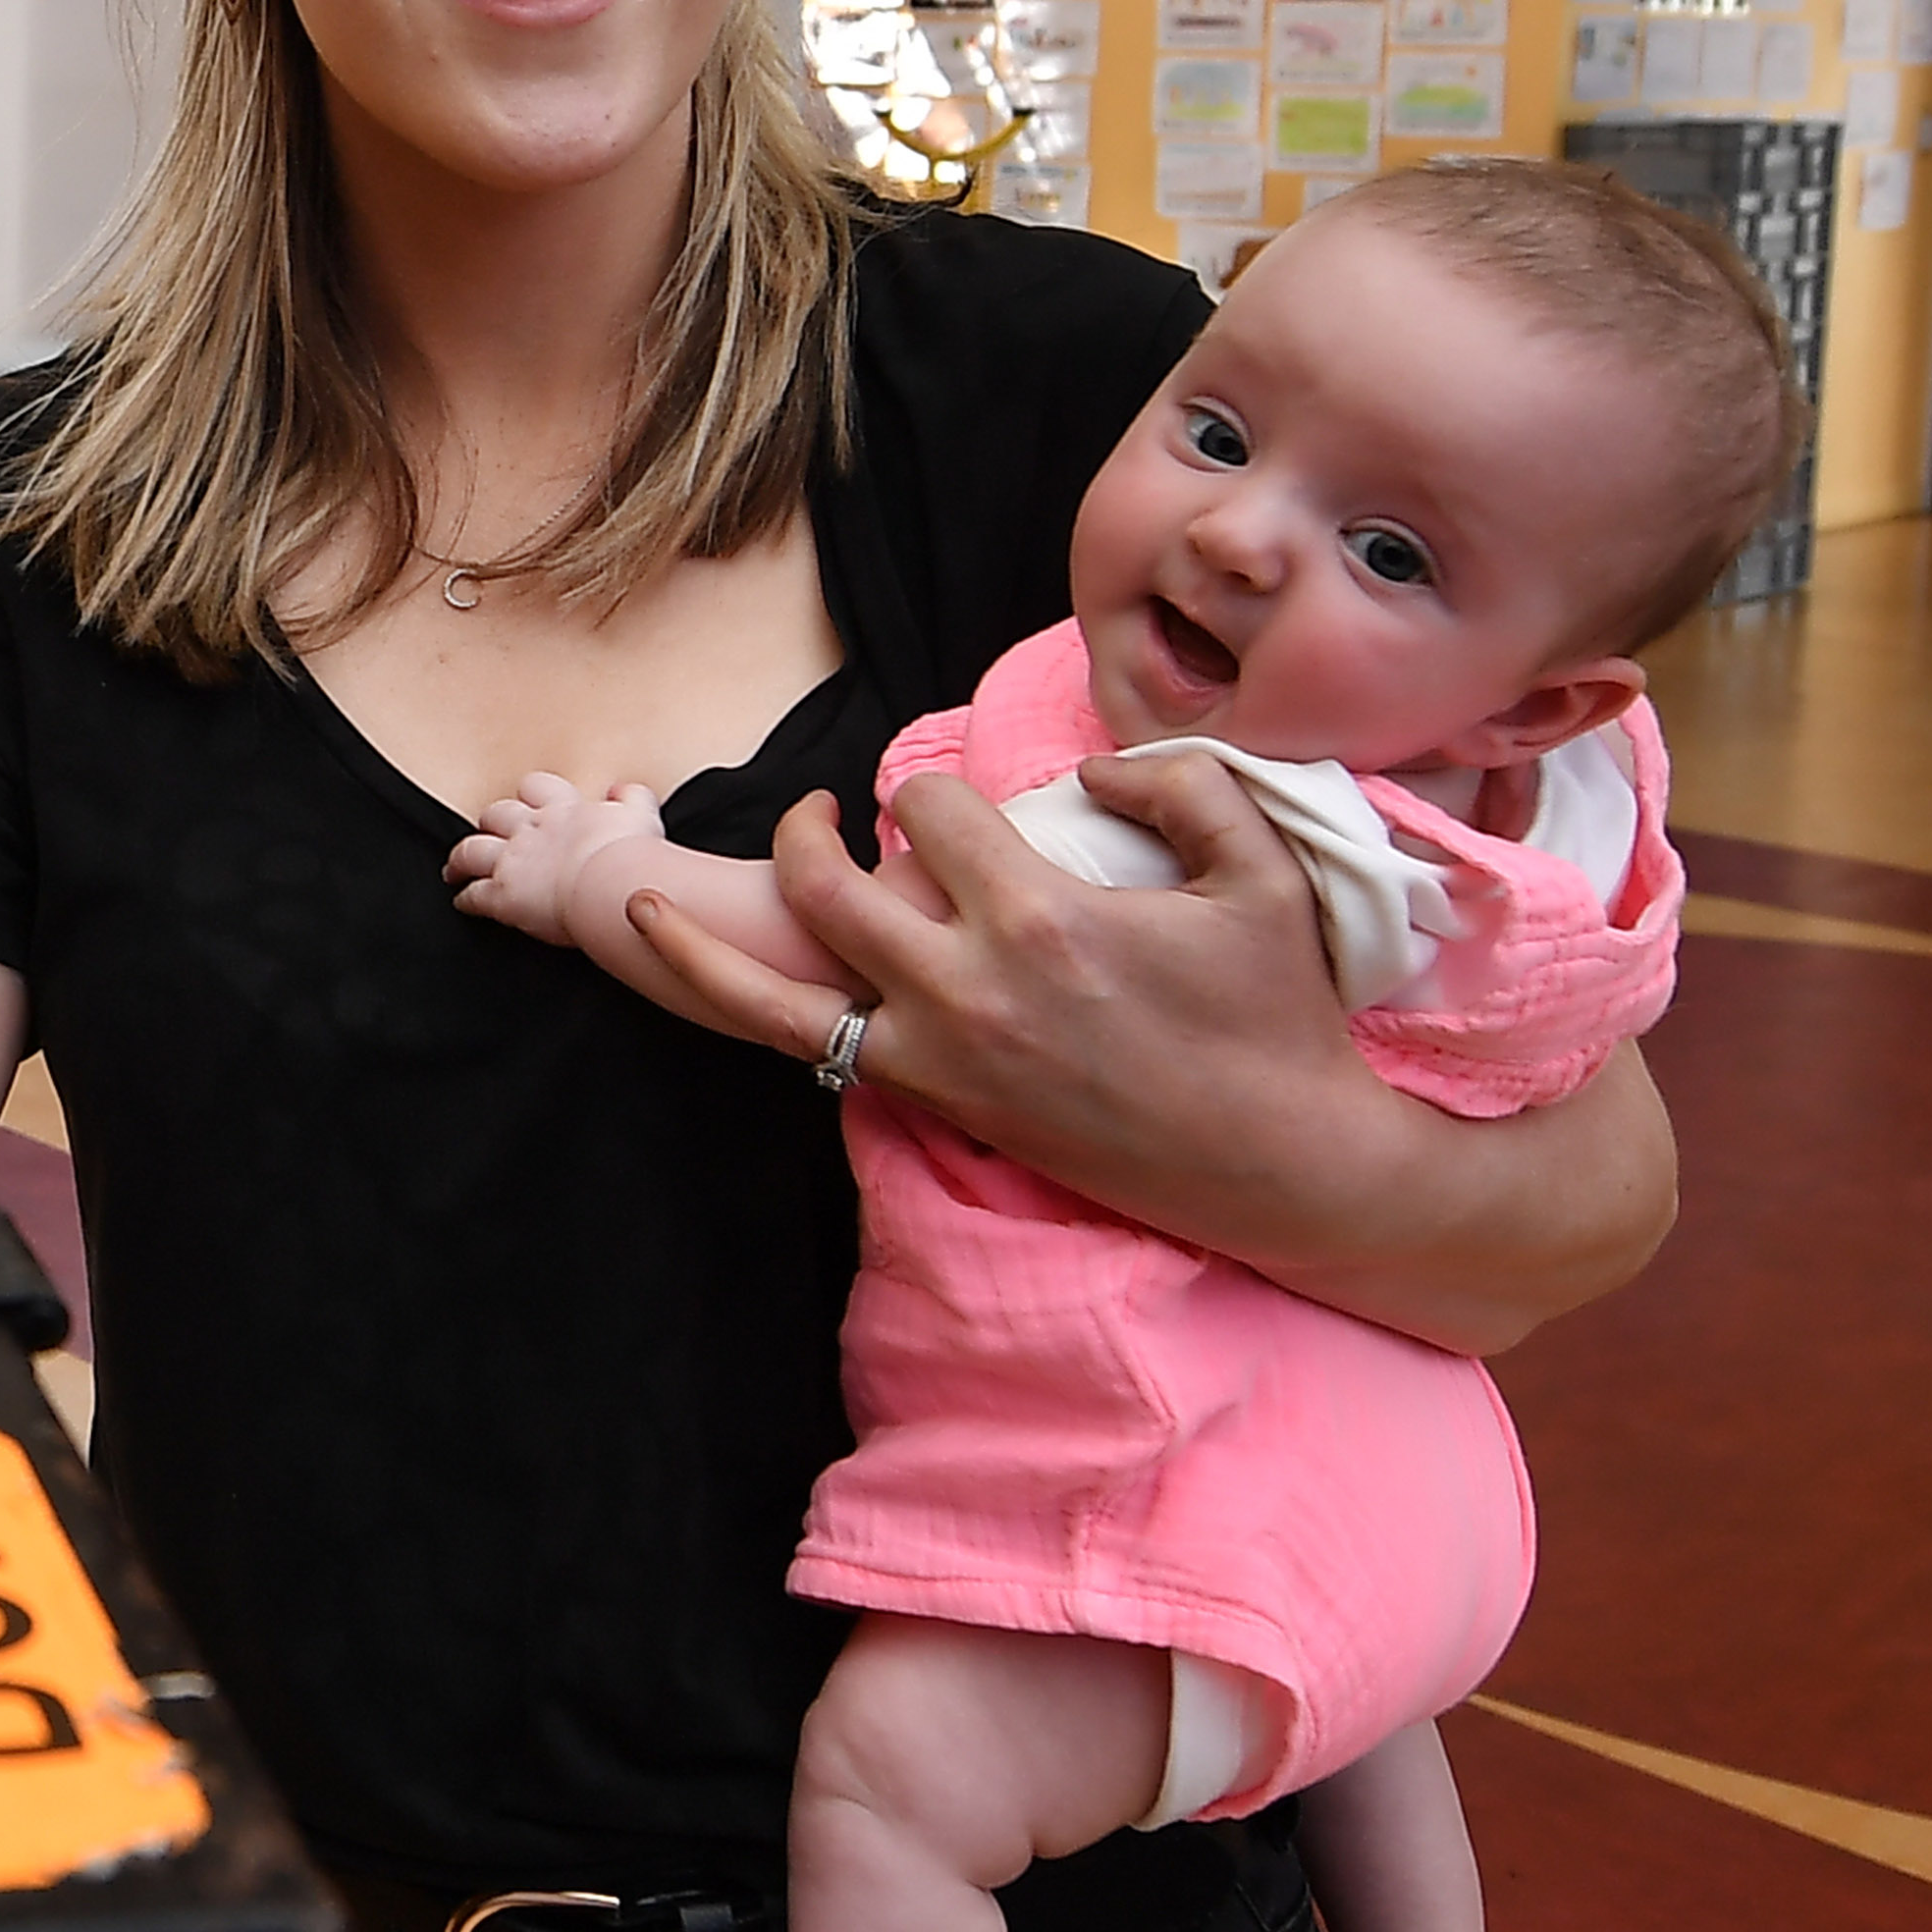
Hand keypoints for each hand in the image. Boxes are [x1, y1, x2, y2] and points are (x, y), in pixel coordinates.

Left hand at [444, 770, 666, 946]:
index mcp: (565, 810)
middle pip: (497, 815)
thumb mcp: (639, 814)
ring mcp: (512, 860)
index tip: (527, 803)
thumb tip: (624, 789)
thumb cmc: (629, 853)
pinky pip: (474, 895)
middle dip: (491, 823)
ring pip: (472, 851)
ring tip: (455, 868)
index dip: (529, 796)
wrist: (612, 881)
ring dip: (461, 860)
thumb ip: (632, 798)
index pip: (538, 789)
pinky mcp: (502, 894)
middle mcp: (532, 829)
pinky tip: (463, 903)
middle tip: (488, 832)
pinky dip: (465, 899)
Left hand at [626, 755, 1664, 1354]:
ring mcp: (939, 1056)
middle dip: (808, 830)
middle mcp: (968, 989)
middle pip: (827, 884)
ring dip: (704, 939)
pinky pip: (811, 1057)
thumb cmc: (1276, 1020)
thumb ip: (1182, 786)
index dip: (932, 785)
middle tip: (826, 810)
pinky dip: (749, 1017)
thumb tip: (1091, 767)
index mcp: (1042, 918)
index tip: (951, 796)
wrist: (1278, 1164)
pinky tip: (705, 982)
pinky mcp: (935, 1106)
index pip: (932, 810)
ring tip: (653, 897)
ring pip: (775, 991)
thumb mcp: (1263, 877)